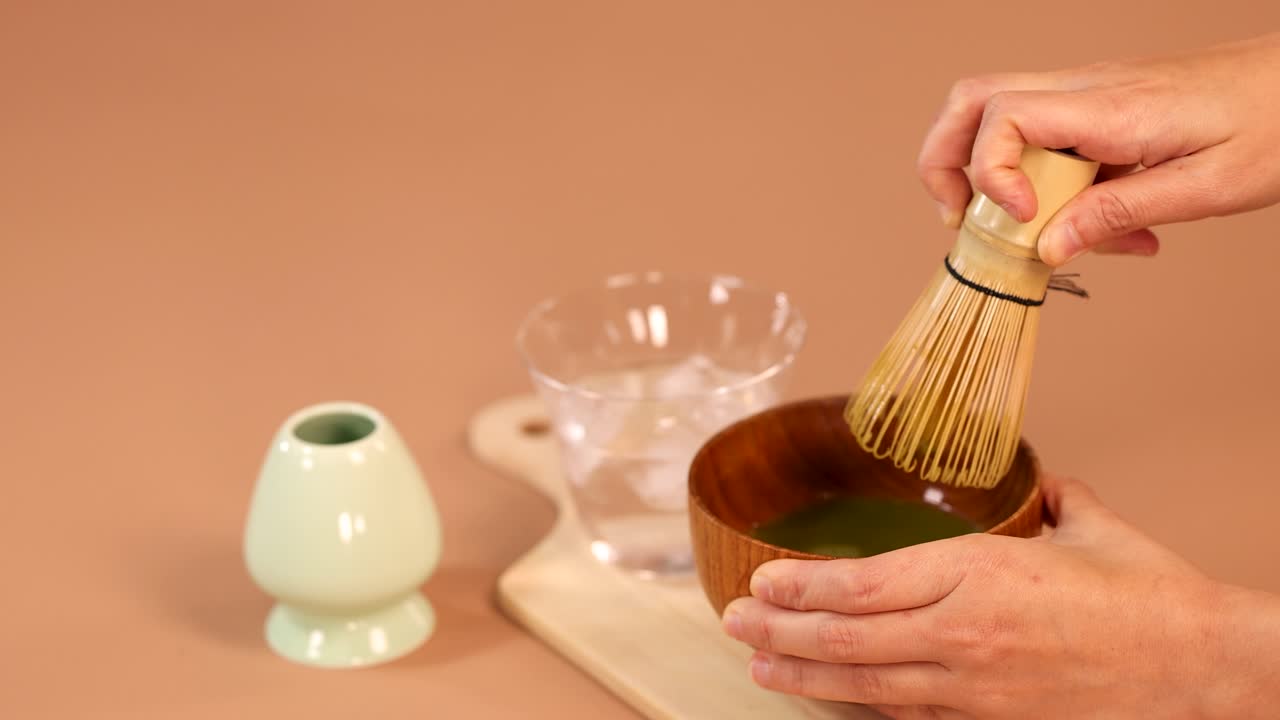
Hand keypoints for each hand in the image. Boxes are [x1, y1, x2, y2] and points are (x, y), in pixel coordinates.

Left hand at [721, 475, 1279, 718]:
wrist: (1205, 673)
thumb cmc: (1152, 599)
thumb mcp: (1093, 529)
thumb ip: (1057, 500)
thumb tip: (1049, 484)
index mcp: (980, 572)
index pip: (864, 581)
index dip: (802, 584)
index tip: (759, 579)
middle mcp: (964, 632)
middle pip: (848, 634)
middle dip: (780, 628)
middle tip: (730, 621)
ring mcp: (974, 685)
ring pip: (866, 682)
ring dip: (803, 672)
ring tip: (756, 663)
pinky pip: (907, 714)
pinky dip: (859, 705)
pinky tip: (829, 698)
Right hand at [919, 32, 1279, 265]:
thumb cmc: (1274, 125)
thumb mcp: (1206, 187)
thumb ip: (1118, 215)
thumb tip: (1048, 248)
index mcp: (1110, 107)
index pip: (1002, 115)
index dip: (989, 173)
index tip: (1022, 220)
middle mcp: (1086, 90)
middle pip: (972, 100)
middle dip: (944, 161)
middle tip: (959, 217)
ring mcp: (1089, 95)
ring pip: (995, 113)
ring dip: (985, 173)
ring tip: (1014, 228)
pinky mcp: (1100, 108)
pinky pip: (1042, 137)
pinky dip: (1038, 182)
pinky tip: (1084, 223)